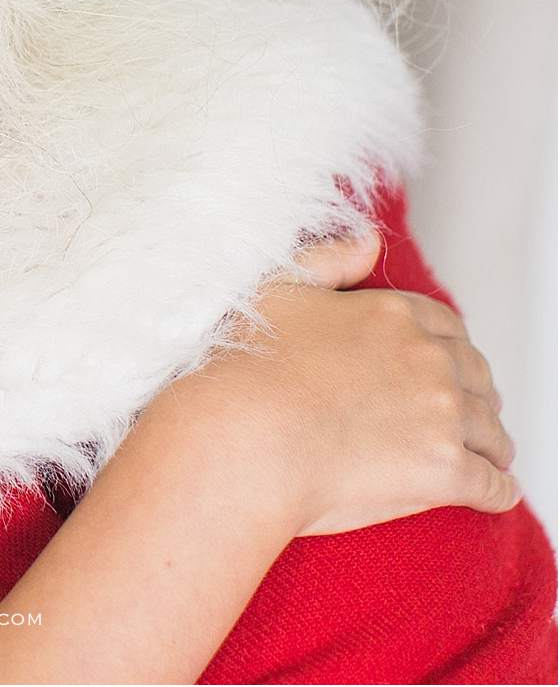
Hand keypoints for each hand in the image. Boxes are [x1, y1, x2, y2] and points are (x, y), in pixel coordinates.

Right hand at [132, 230, 519, 540]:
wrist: (239, 437)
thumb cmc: (244, 369)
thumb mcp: (275, 291)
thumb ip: (327, 261)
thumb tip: (368, 240)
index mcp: (391, 315)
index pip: (447, 329)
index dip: (449, 351)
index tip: (444, 370)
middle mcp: (427, 359)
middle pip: (477, 377)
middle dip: (476, 396)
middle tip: (465, 416)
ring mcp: (442, 415)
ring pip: (491, 431)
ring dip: (490, 445)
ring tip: (482, 458)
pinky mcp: (446, 470)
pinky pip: (493, 484)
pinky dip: (495, 489)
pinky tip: (487, 494)